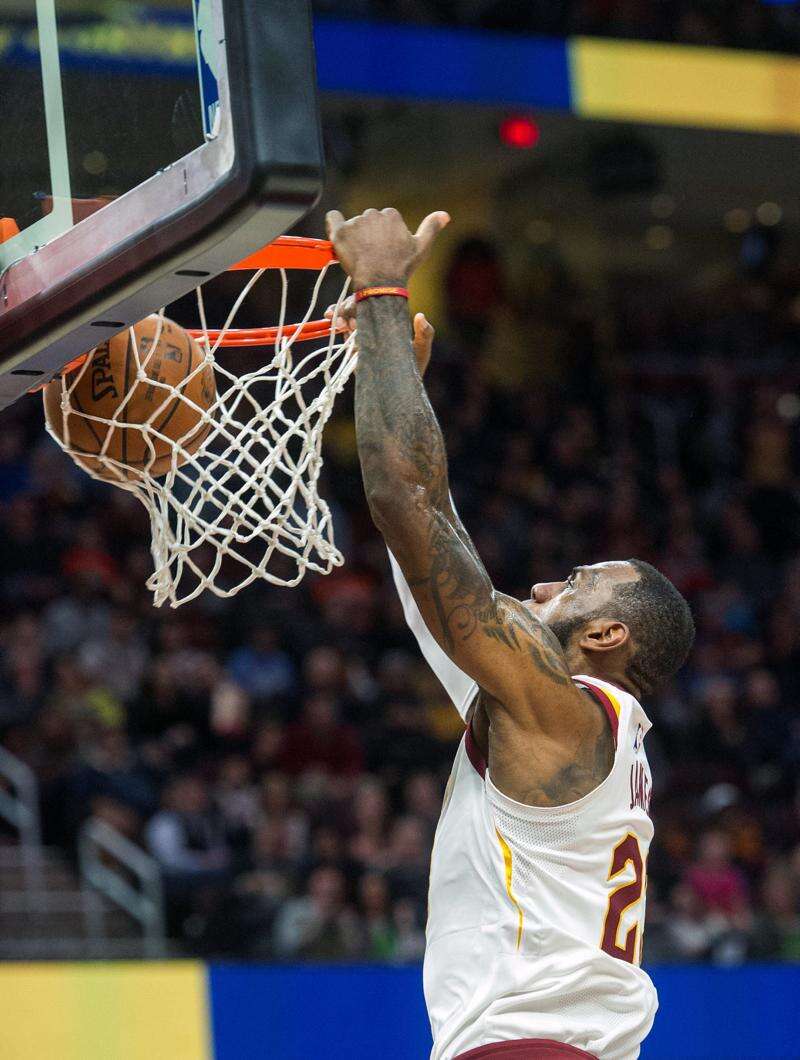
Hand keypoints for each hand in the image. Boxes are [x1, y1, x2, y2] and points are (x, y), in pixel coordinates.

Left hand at [325, 207, 449, 288]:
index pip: (383, 220)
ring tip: (360, 257)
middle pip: (367, 221)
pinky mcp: (340, 232)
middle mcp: (373, 214)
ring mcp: (356, 222)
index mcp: (392, 215)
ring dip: (354, 237)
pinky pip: (332, 218)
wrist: (380, 283)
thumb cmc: (401, 268)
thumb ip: (431, 228)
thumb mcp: (421, 248)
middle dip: (368, 235)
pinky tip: (339, 236)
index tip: (383, 250)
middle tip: (371, 255)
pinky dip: (334, 224)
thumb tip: (445, 215)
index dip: (382, 236)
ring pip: (352, 224)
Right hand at [325, 296, 434, 375]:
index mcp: (385, 318)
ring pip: (345, 320)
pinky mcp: (354, 350)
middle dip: (346, 309)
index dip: (361, 298)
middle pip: (353, 308)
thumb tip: (420, 316)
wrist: (402, 385)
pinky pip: (343, 337)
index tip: (356, 300)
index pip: (370, 301)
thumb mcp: (422, 348)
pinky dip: (337, 330)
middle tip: (348, 320)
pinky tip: (338, 329)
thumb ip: (425, 333)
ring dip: (340, 319)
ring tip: (342, 325)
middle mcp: (372, 324)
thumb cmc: (414, 365)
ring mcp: (361, 337)